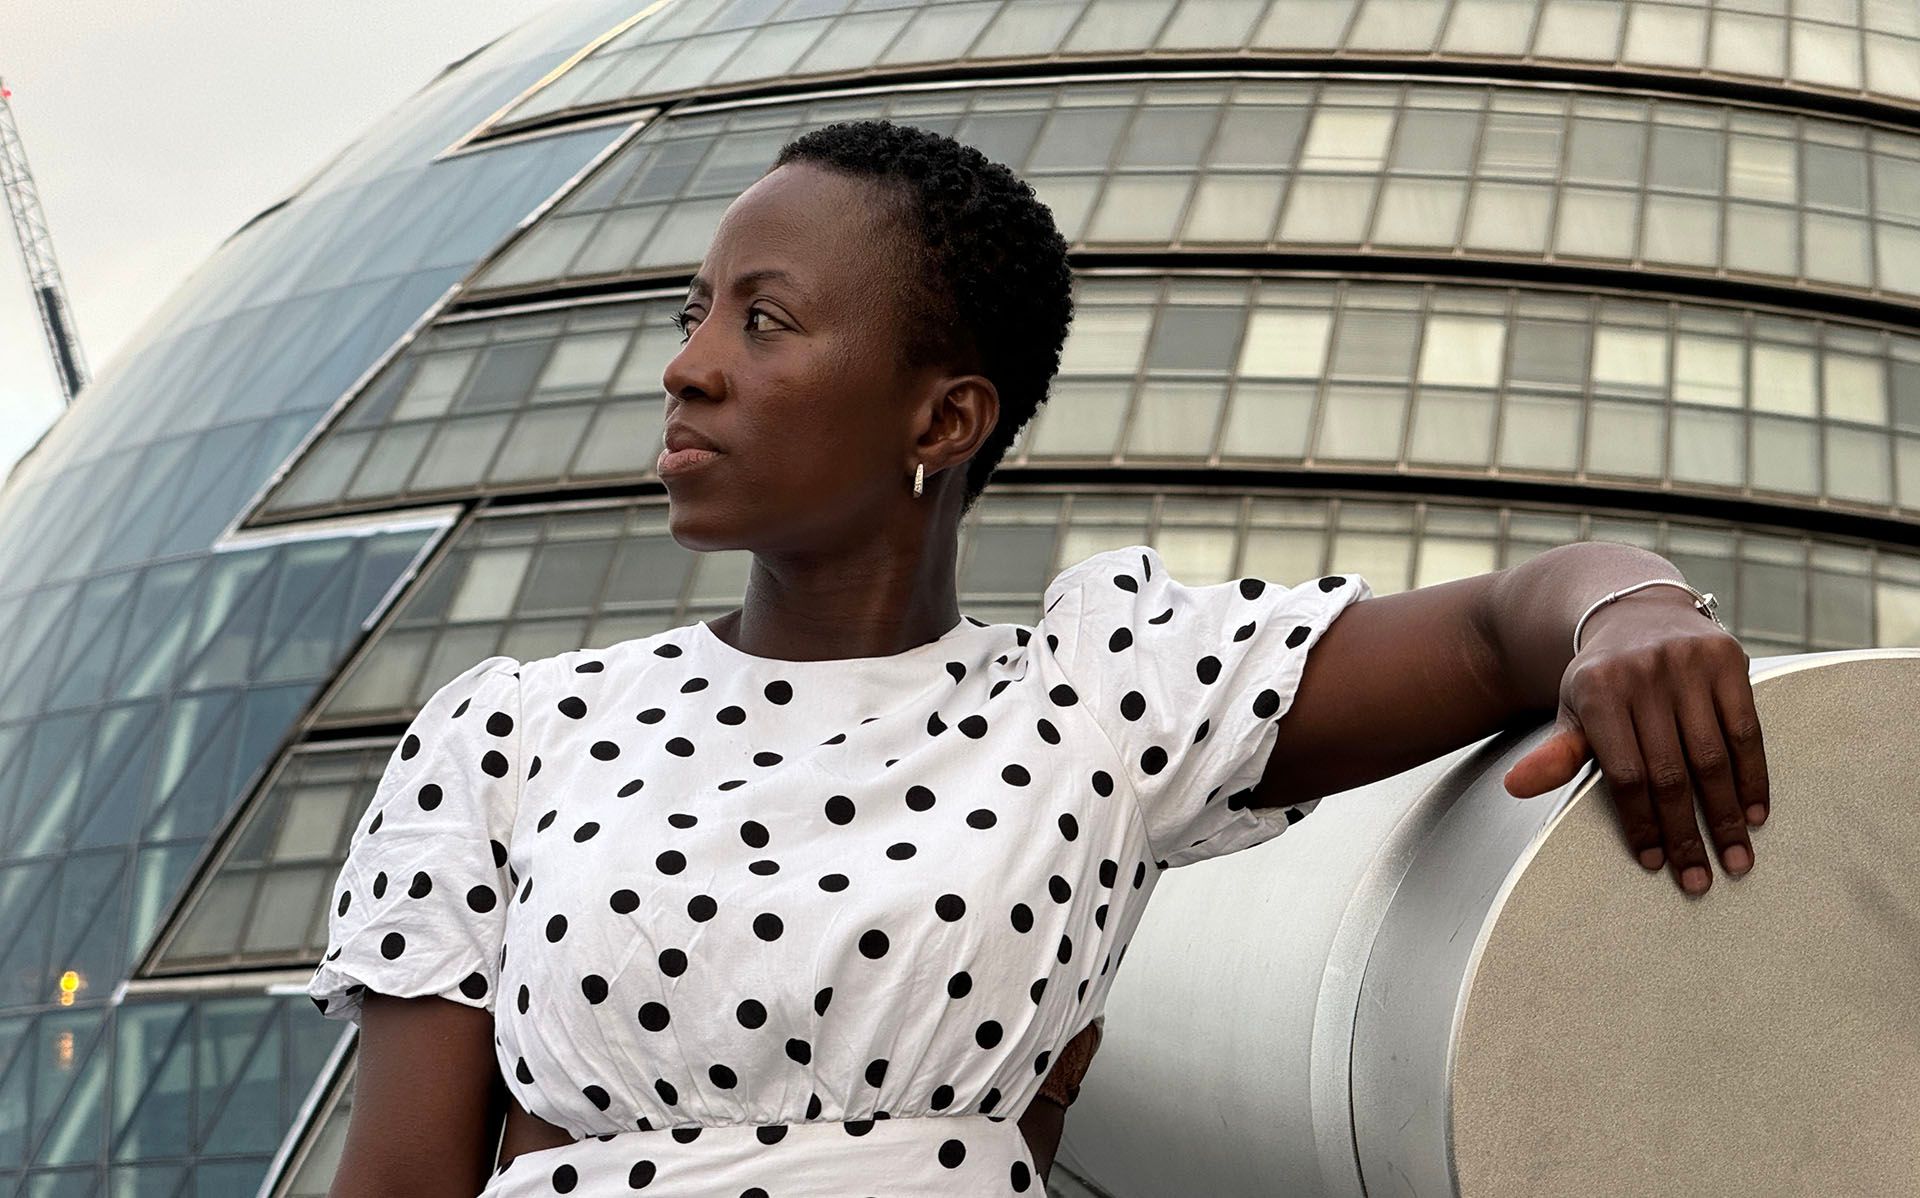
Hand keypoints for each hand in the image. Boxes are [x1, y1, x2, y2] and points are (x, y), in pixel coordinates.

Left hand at [1499, 596, 1770, 895]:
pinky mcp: (1727, 659)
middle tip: (1698, 881)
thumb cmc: (1601, 679)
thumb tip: (1516, 787)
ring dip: (1725, 816)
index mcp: (1597, 690)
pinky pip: (1747, 730)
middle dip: (1685, 833)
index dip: (1640, 823)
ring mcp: (1687, 664)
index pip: (1623, 773)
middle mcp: (1643, 674)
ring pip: (1712, 756)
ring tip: (1734, 860)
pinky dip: (1753, 777)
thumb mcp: (1572, 710)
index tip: (1653, 864)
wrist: (1634, 610)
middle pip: (1670, 772)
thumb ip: (1556, 753)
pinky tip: (1753, 814)